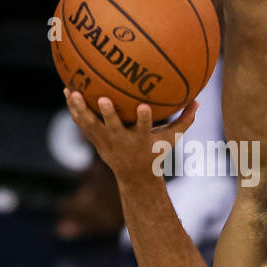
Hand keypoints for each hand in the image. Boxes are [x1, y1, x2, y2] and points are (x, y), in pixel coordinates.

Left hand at [64, 91, 197, 182]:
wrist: (134, 175)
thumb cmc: (155, 152)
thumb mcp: (172, 139)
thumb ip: (185, 120)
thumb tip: (198, 100)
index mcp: (141, 139)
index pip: (144, 128)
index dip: (143, 119)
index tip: (143, 107)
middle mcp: (122, 140)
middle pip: (113, 126)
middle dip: (108, 115)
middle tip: (104, 99)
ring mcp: (106, 140)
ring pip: (90, 124)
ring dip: (81, 109)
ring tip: (73, 92)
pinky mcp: (95, 139)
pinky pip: (82, 122)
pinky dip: (74, 108)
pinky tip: (67, 90)